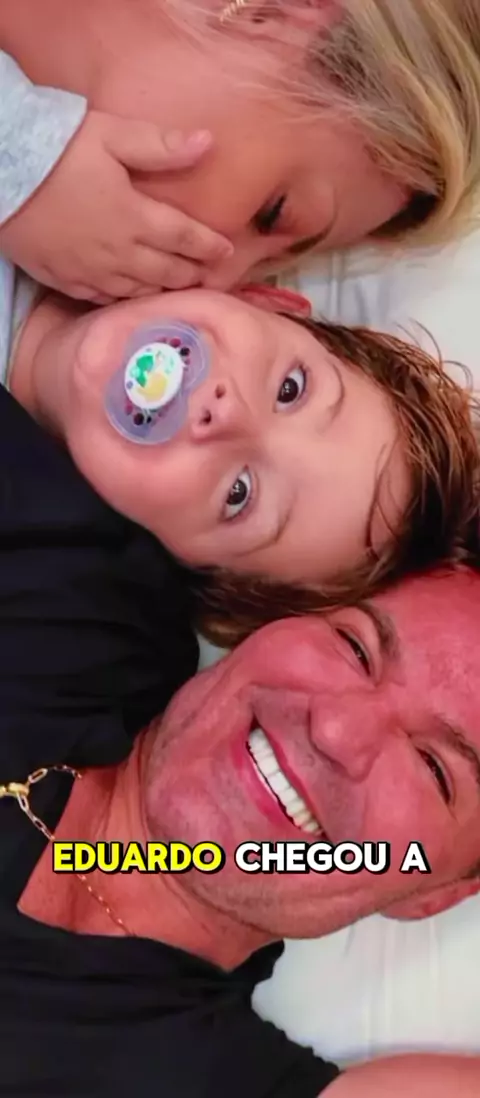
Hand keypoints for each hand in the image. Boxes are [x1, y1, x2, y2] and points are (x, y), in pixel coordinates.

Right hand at [0, 110, 232, 300]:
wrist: (2, 173)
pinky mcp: (66, 280)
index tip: (227, 253)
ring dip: (163, 291)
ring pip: (139, 291)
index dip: (210, 247)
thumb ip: (161, 145)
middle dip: (192, 275)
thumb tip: (208, 143)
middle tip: (208, 277)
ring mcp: (92, 271)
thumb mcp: (112, 135)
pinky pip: (105, 299)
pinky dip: (126, 299)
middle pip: (167, 272)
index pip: (186, 238)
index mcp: (136, 217)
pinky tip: (133, 295)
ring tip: (179, 290)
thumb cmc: (58, 149)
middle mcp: (119, 252)